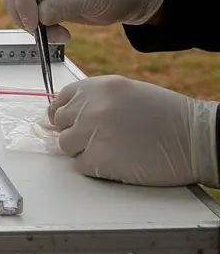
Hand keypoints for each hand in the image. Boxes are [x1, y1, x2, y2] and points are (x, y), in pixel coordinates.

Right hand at [3, 0, 163, 40]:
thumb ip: (62, 7)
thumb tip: (38, 18)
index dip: (24, 1)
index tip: (33, 24)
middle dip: (21, 12)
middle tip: (37, 32)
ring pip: (19, 3)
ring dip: (31, 23)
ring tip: (58, 36)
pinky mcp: (47, 1)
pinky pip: (32, 14)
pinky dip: (41, 28)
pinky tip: (61, 34)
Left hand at [50, 76, 218, 186]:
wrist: (193, 137)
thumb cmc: (166, 115)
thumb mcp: (124, 91)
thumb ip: (95, 98)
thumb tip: (71, 112)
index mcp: (95, 87)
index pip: (60, 100)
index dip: (65, 113)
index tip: (70, 122)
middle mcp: (89, 107)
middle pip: (60, 123)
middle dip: (74, 131)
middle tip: (95, 139)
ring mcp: (92, 132)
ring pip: (66, 145)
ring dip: (82, 150)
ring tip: (107, 150)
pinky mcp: (100, 159)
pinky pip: (81, 165)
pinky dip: (93, 167)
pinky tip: (114, 161)